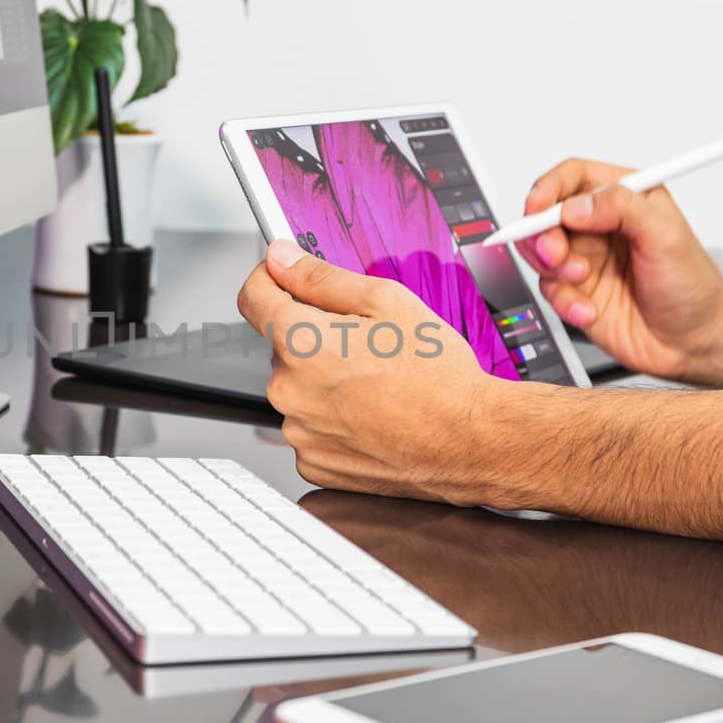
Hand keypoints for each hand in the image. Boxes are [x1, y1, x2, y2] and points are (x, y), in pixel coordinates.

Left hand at [236, 240, 509, 504]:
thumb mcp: (386, 301)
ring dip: (324, 382)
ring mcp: (299, 431)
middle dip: (315, 338)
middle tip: (365, 345)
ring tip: (375, 385)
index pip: (253, 297)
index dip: (270, 279)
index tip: (284, 277)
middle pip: (283, 347)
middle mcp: (289, 390)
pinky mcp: (314, 463)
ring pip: (298, 390)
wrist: (470, 441)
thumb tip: (282, 259)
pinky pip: (310, 429)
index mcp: (301, 343)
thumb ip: (321, 278)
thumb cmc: (438, 376)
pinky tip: (370, 415)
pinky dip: (333, 420)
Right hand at [514, 159, 722, 381]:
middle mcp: (600, 226)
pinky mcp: (576, 292)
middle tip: (557, 255)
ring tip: (580, 281)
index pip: (572, 178)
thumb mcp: (667, 236)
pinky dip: (564, 302)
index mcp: (624, 199)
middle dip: (543, 235)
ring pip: (540, 252)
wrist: (693, 342)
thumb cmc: (692, 287)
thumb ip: (622, 209)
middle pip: (546, 215)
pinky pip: (549, 290)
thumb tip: (577, 206)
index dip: (548, 190)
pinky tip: (589, 310)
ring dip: (554, 270)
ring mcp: (586, 259)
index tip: (537, 209)